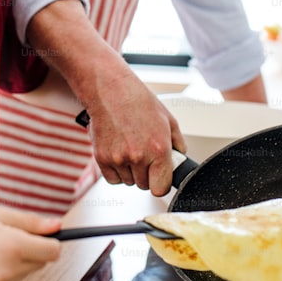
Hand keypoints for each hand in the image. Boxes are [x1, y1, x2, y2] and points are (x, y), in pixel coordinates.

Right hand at [0, 203, 61, 280]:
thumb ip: (31, 222)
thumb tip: (57, 226)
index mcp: (12, 246)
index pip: (53, 252)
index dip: (52, 241)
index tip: (44, 235)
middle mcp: (6, 271)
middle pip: (39, 264)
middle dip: (32, 250)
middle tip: (8, 234)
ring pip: (21, 274)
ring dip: (15, 262)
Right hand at [83, 70, 186, 195]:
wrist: (110, 92)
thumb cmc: (138, 102)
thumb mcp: (168, 120)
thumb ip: (178, 144)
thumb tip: (180, 159)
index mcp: (158, 149)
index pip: (161, 188)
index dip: (161, 183)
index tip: (159, 178)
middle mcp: (138, 156)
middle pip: (144, 186)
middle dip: (145, 174)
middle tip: (143, 156)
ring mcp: (118, 159)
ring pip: (128, 182)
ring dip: (130, 172)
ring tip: (129, 149)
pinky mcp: (102, 158)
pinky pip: (113, 179)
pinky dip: (116, 171)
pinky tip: (118, 153)